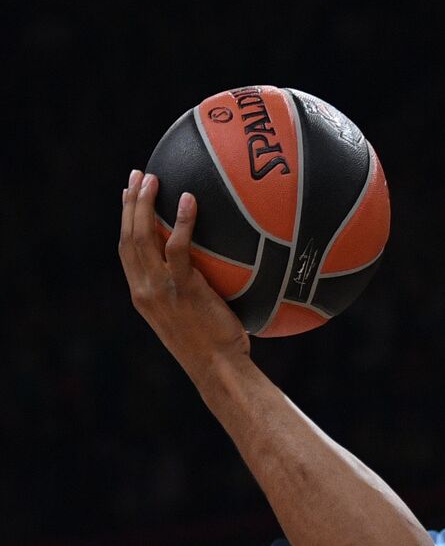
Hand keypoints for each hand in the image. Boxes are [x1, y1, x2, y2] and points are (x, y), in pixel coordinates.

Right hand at [118, 170, 248, 376]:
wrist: (218, 369)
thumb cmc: (216, 347)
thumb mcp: (194, 316)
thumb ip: (191, 291)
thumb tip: (215, 268)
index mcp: (143, 295)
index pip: (127, 251)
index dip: (125, 221)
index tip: (129, 196)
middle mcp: (144, 290)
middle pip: (128, 237)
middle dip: (130, 203)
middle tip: (138, 175)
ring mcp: (160, 289)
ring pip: (143, 237)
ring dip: (145, 204)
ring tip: (152, 178)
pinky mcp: (182, 289)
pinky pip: (178, 248)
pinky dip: (182, 221)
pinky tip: (189, 200)